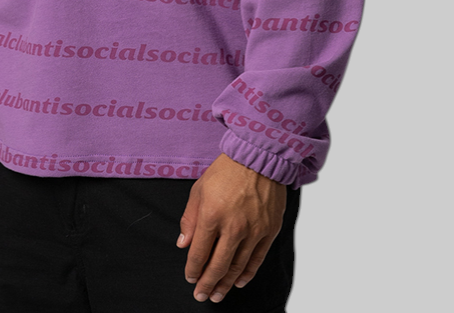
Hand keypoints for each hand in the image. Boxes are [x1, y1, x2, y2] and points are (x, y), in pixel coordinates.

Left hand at [177, 152, 286, 302]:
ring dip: (226, 284)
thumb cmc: (226, 171)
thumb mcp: (199, 189)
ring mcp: (253, 230)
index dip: (193, 269)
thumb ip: (190, 219)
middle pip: (218, 266)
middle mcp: (233, 226)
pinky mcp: (269, 230)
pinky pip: (257, 259)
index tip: (190, 278)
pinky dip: (247, 273)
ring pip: (237, 267)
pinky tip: (239, 281)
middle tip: (201, 295)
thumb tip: (184, 243)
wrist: (258, 158)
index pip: (199, 252)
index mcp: (212, 215)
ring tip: (218, 294)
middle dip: (207, 284)